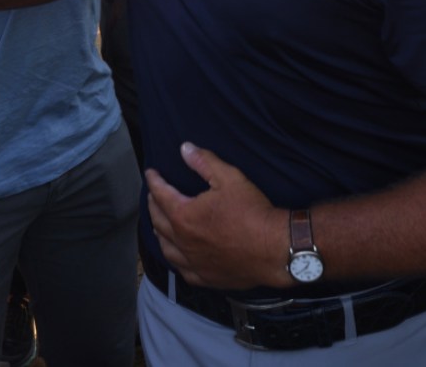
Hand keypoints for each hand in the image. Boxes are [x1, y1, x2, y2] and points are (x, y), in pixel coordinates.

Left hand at [146, 142, 284, 289]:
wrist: (274, 248)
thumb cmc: (252, 212)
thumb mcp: (229, 178)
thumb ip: (204, 162)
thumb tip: (185, 149)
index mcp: (184, 216)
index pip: (161, 194)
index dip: (154, 181)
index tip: (151, 173)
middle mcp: (182, 241)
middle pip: (158, 221)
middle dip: (153, 205)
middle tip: (153, 195)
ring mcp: (193, 262)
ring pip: (166, 249)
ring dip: (160, 233)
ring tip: (159, 225)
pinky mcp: (206, 278)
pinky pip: (182, 270)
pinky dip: (176, 259)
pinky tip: (179, 256)